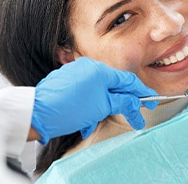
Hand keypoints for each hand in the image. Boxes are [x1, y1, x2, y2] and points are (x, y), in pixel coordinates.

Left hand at [31, 57, 157, 143]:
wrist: (37, 112)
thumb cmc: (69, 108)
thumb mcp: (100, 107)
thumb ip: (121, 102)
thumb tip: (136, 102)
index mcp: (99, 70)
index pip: (127, 80)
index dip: (141, 92)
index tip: (150, 101)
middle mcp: (88, 66)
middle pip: (113, 84)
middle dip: (121, 101)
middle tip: (132, 113)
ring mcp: (77, 72)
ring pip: (99, 89)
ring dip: (102, 106)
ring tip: (96, 120)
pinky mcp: (68, 79)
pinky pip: (86, 90)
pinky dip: (89, 103)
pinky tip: (84, 119)